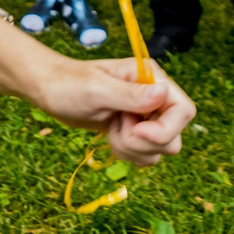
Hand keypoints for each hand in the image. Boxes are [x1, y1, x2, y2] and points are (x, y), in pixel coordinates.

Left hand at [31, 57, 195, 167]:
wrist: (49, 90)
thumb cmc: (68, 84)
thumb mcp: (96, 89)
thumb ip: (130, 94)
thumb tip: (163, 93)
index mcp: (151, 78)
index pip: (183, 110)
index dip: (165, 129)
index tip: (136, 131)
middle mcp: (155, 97)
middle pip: (173, 136)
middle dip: (144, 142)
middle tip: (117, 128)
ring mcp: (146, 116)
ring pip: (160, 150)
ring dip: (133, 149)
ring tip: (111, 130)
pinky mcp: (135, 131)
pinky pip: (146, 155)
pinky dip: (128, 153)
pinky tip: (110, 136)